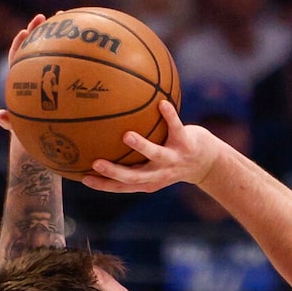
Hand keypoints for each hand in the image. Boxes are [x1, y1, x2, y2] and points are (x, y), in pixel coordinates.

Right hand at [68, 100, 228, 195]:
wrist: (206, 162)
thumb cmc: (168, 158)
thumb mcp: (149, 162)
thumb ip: (129, 157)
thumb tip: (97, 139)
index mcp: (148, 179)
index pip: (122, 187)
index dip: (104, 185)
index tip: (84, 179)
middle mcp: (160, 173)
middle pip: (135, 177)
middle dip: (116, 173)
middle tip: (97, 163)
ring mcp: (173, 159)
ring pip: (156, 154)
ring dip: (142, 146)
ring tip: (127, 136)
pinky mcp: (187, 143)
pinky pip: (176, 127)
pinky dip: (170, 116)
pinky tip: (162, 103)